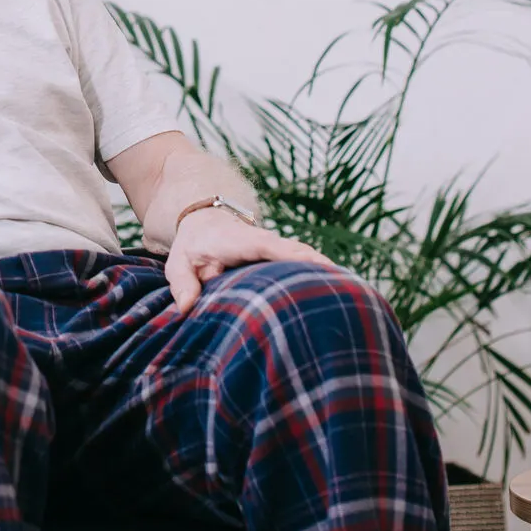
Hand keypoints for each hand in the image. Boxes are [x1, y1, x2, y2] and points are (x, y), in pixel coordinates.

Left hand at [165, 206, 333, 313]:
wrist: (204, 223)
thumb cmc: (193, 247)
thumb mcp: (179, 263)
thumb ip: (182, 283)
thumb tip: (186, 308)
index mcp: (240, 240)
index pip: (268, 245)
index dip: (291, 254)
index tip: (314, 262)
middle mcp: (264, 241)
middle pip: (296, 251)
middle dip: (319, 265)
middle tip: (345, 284)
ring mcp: (276, 248)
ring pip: (306, 258)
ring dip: (326, 272)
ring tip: (351, 294)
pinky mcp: (283, 257)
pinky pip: (305, 264)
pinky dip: (322, 275)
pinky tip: (341, 294)